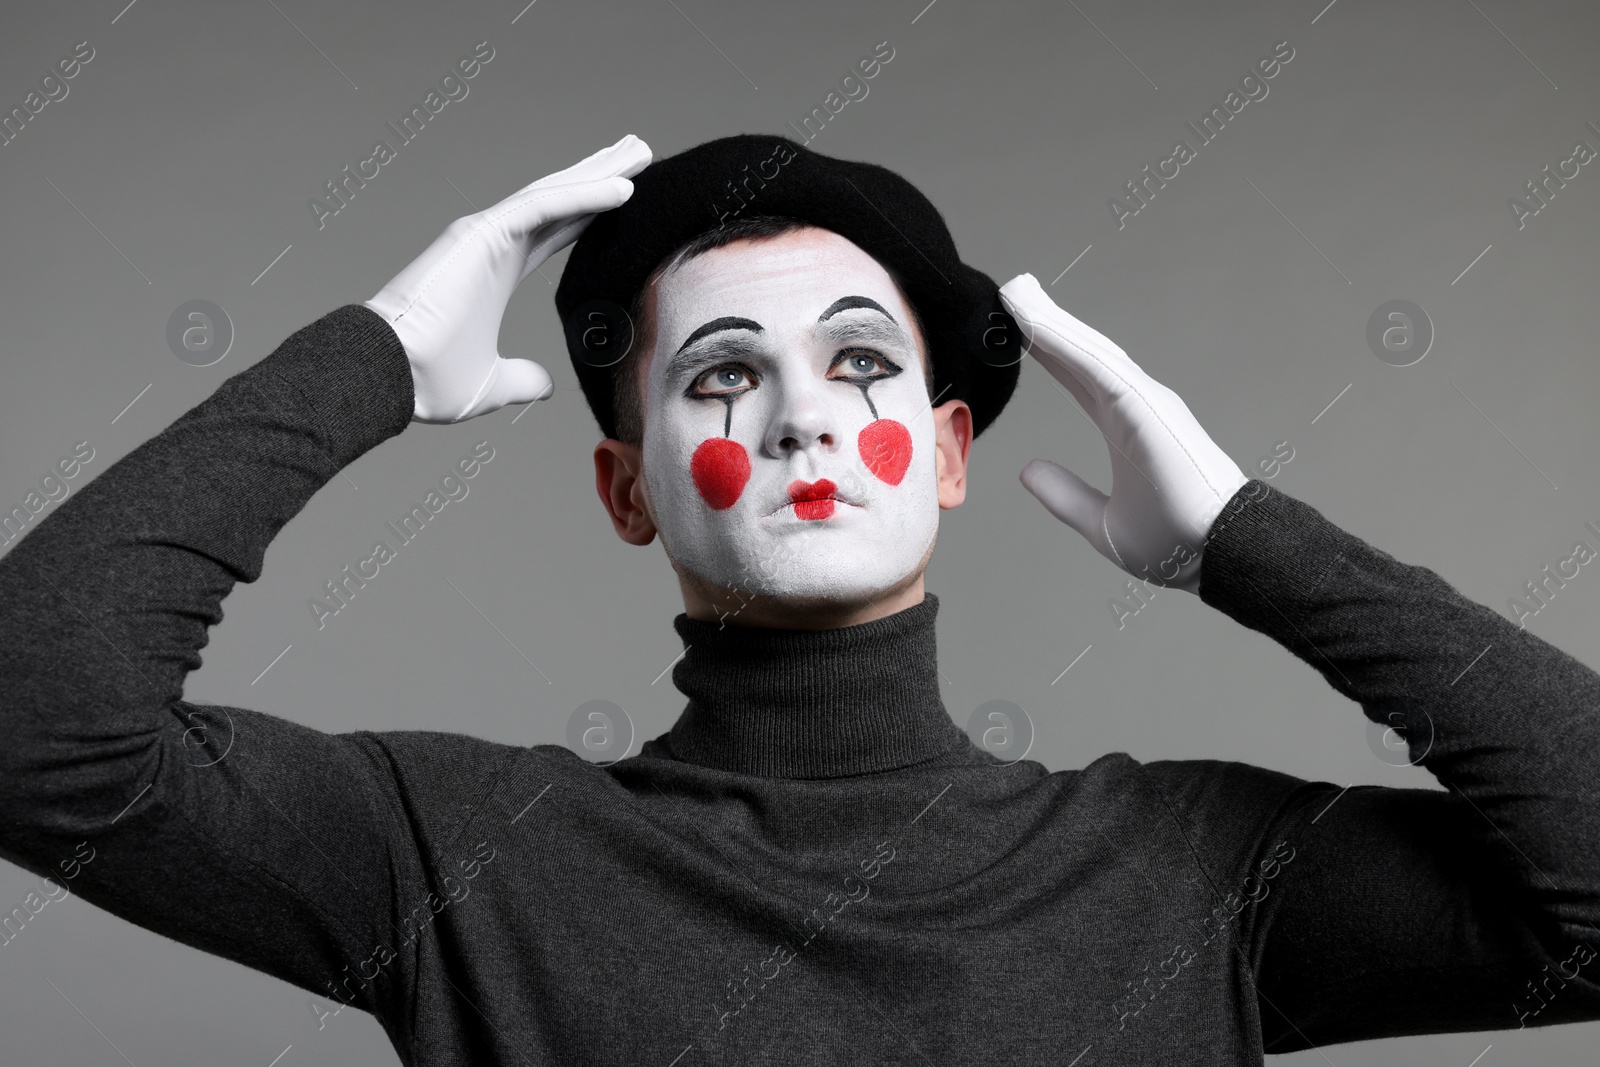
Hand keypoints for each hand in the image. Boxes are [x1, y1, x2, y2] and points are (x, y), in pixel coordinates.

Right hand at [364, 133, 651, 422]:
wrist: (389, 376)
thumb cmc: (426, 381)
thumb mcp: (492, 384)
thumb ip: (521, 378)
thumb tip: (545, 385)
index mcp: (498, 271)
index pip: (555, 231)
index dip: (590, 212)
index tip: (626, 195)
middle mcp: (494, 244)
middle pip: (560, 201)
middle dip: (600, 174)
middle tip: (640, 152)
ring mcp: (487, 234)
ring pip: (555, 192)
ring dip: (599, 171)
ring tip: (639, 150)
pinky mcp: (482, 234)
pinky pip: (543, 206)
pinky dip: (583, 194)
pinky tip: (622, 186)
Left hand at [999, 272, 1246, 593]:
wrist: (1218, 554)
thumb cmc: (1177, 543)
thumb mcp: (1102, 522)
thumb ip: (1065, 495)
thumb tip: (1029, 473)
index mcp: (1123, 427)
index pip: (1077, 378)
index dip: (1048, 351)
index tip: (1017, 328)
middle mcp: (1134, 407)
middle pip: (1081, 354)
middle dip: (1046, 323)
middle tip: (1014, 291)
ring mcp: (1143, 403)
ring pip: (1088, 351)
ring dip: (1052, 322)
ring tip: (1018, 293)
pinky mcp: (1146, 408)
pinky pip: (1099, 369)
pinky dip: (1067, 343)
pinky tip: (1038, 322)